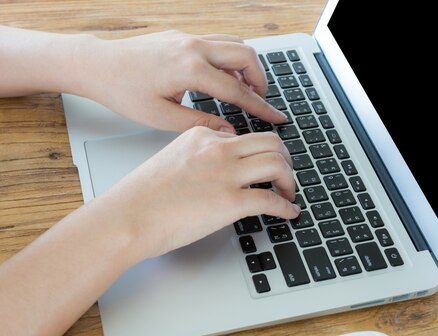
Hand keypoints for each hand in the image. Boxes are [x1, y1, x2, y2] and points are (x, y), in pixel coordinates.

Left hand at [76, 30, 285, 131]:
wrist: (98, 65)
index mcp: (190, 70)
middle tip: (261, 101)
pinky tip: (222, 77)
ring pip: (234, 44)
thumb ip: (201, 124)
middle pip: (246, 56)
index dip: (261, 107)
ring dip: (246, 66)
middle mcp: (193, 48)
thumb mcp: (162, 118)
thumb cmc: (123, 92)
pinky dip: (229, 58)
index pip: (238, 91)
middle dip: (260, 80)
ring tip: (245, 89)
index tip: (276, 117)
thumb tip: (229, 132)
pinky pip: (218, 42)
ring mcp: (188, 38)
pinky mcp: (182, 36)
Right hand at [102, 127, 299, 258]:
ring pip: (278, 164)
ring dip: (289, 181)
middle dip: (285, 159)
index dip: (262, 152)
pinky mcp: (230, 202)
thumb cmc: (142, 197)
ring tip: (287, 194)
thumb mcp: (172, 160)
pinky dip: (286, 207)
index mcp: (202, 136)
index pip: (246, 136)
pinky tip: (288, 213)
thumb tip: (223, 172)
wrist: (127, 217)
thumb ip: (200, 158)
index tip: (267, 163)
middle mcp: (217, 149)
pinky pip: (272, 200)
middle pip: (271, 143)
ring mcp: (225, 174)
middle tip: (285, 175)